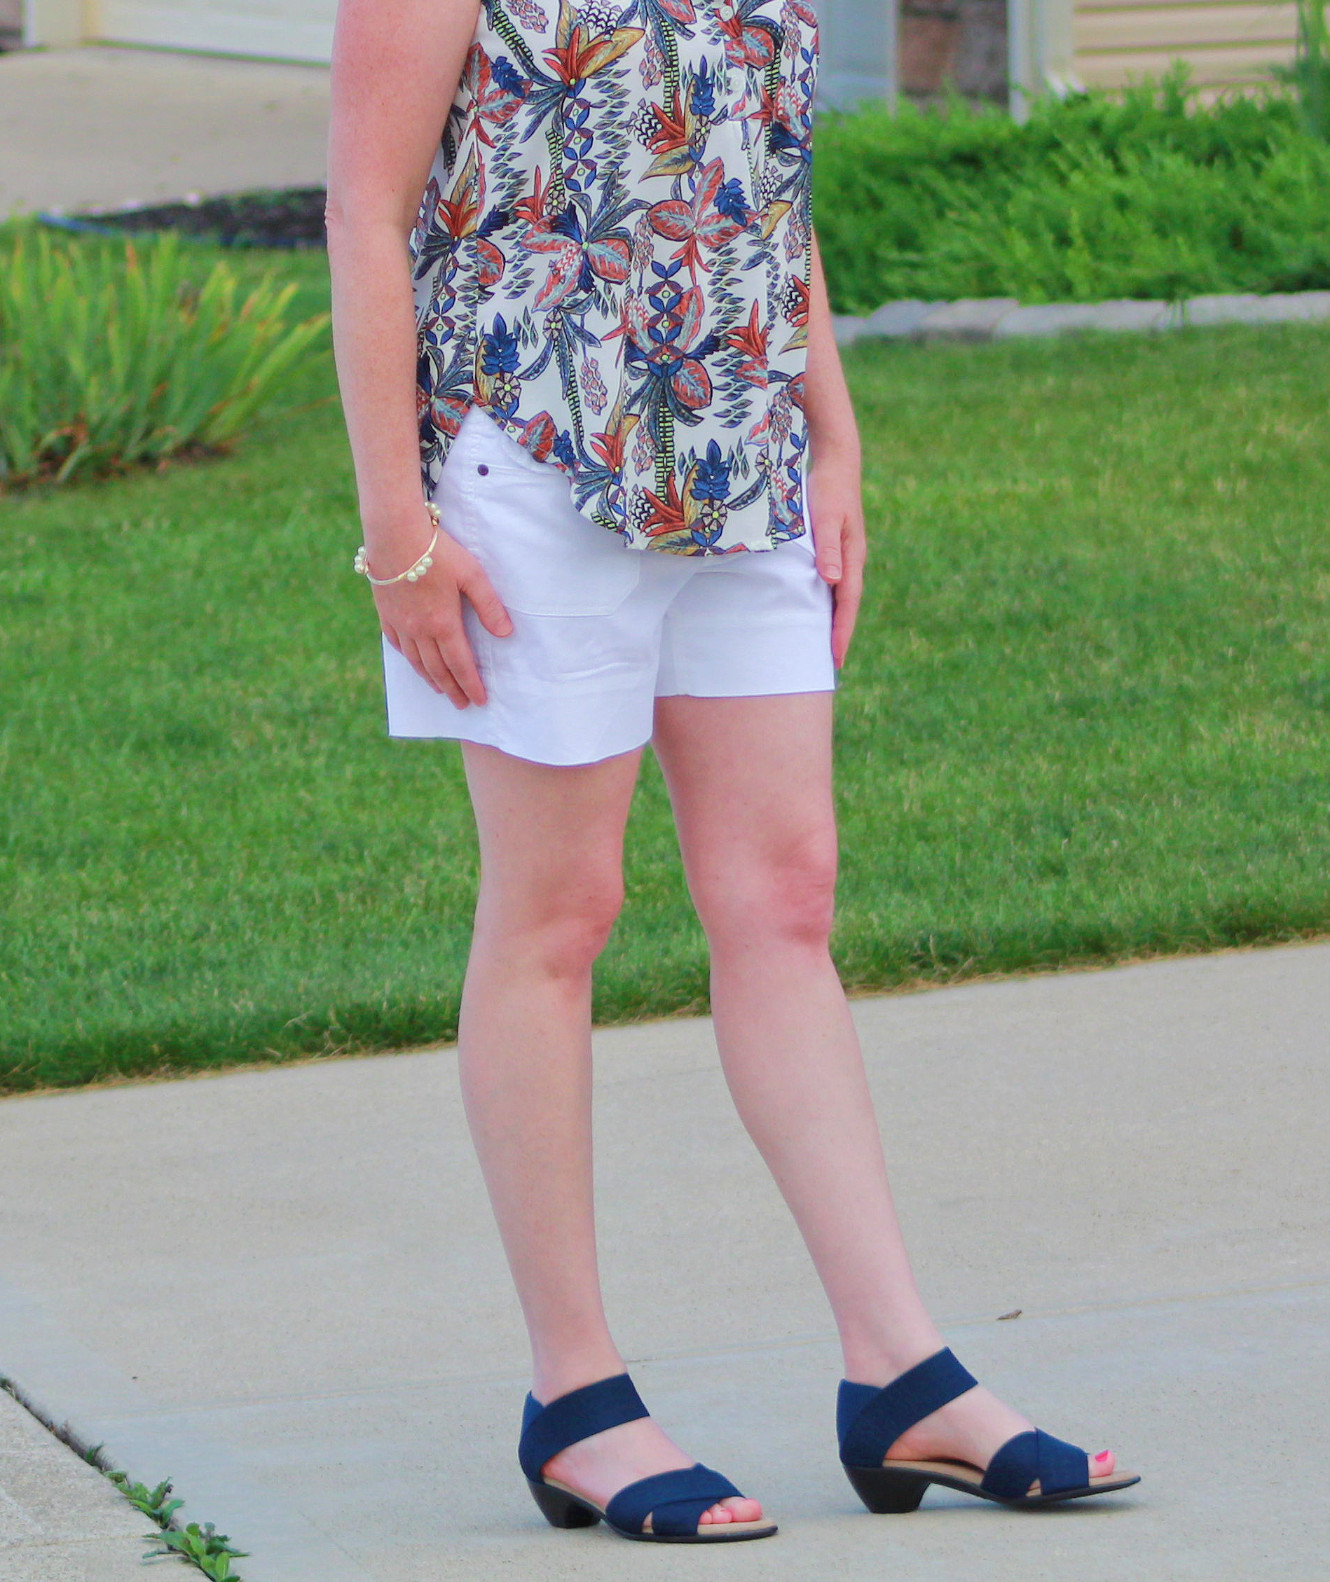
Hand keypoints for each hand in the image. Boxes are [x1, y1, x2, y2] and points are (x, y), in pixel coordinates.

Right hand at [368, 514, 512, 707]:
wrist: (394, 534)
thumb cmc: (438, 551)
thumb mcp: (472, 575)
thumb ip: (489, 606)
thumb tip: (506, 634)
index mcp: (443, 624)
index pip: (460, 664)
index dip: (470, 684)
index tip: (479, 700)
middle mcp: (419, 630)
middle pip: (437, 669)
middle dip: (452, 689)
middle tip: (462, 704)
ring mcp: (399, 623)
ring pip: (415, 661)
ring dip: (430, 678)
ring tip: (440, 690)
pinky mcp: (385, 612)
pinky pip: (395, 643)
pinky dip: (407, 657)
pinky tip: (412, 661)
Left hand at [806, 448, 866, 669]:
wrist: (837, 463)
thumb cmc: (828, 489)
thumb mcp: (825, 517)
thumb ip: (827, 549)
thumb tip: (833, 581)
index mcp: (852, 558)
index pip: (848, 603)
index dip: (842, 631)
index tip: (836, 658)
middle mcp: (851, 561)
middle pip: (846, 606)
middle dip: (839, 634)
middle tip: (830, 664)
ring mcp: (844, 556)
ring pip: (839, 596)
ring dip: (832, 620)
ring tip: (822, 645)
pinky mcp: (834, 549)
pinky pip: (831, 583)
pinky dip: (825, 601)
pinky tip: (814, 609)